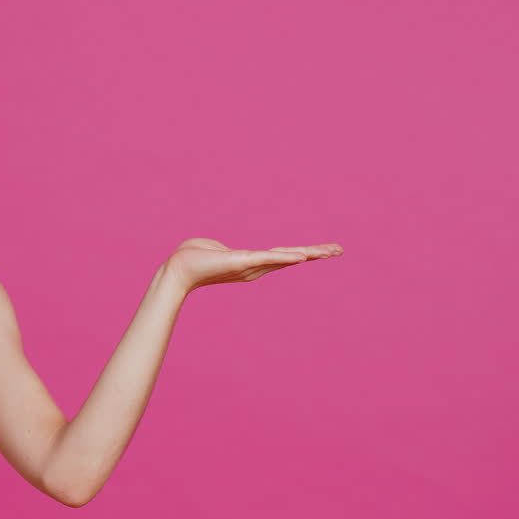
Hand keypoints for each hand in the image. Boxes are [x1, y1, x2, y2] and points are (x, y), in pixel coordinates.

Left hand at [165, 238, 342, 294]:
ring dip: (309, 254)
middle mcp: (256, 267)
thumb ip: (223, 250)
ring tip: (330, 251)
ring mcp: (251, 266)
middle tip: (340, 250)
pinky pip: (268, 259)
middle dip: (317, 253)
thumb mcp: (214, 250)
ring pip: (285, 258)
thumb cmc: (193, 258)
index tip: (325, 250)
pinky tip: (303, 256)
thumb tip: (220, 250)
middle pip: (292, 258)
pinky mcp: (242, 262)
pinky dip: (286, 258)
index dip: (304, 253)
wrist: (178, 269)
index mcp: (252, 263)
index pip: (284, 256)